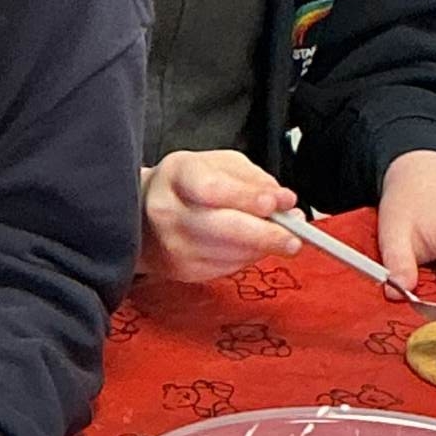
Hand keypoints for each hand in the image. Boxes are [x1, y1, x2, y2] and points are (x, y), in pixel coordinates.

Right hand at [140, 150, 297, 281]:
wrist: (142, 214)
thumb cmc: (187, 184)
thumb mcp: (218, 164)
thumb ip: (253, 179)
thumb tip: (284, 202)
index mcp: (177, 176)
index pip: (212, 189)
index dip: (247, 197)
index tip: (278, 202)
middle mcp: (169, 212)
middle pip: (222, 228)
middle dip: (266, 235)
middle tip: (293, 238)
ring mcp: (173, 245)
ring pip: (230, 253)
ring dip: (262, 248)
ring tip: (280, 237)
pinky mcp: (182, 270)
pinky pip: (227, 268)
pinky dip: (248, 258)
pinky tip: (251, 246)